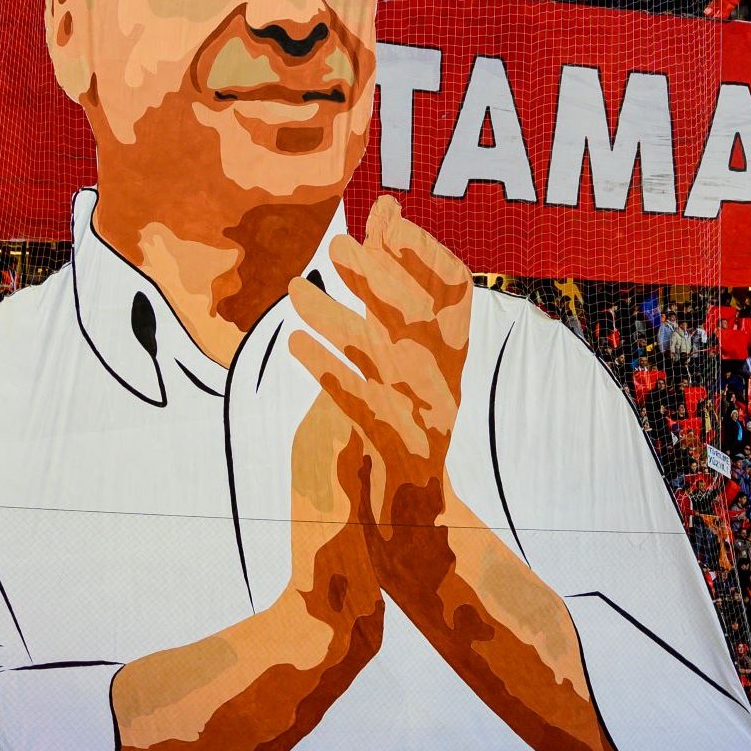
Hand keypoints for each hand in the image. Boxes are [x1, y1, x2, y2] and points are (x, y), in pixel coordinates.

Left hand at [287, 195, 471, 570]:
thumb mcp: (398, 369)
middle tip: (337, 243)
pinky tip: (299, 347)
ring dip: (339, 316)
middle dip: (379, 272)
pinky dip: (331, 373)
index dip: (422, 249)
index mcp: (448, 359)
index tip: (387, 216)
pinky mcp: (395, 450)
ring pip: (383, 354)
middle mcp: (442, 381)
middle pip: (417, 314)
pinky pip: (362, 405)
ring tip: (296, 290)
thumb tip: (377, 226)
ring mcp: (421, 416)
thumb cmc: (397, 442)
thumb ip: (388, 305)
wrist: (415, 533)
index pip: (454, 289)